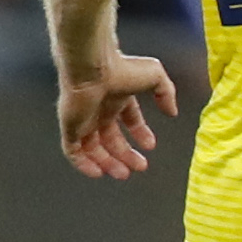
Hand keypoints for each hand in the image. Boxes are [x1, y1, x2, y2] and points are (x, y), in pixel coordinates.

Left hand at [57, 49, 178, 178]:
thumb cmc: (123, 68)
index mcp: (117, 97)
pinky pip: (73, 151)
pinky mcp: (70, 126)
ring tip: (121, 174)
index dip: (140, 133)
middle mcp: (99, 109)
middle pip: (110, 138)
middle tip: (139, 166)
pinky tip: (98, 173)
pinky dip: (83, 164)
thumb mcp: (156, 78)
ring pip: (92, 148)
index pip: (128, 119)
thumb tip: (172, 112)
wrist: (94, 68)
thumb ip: (166, 94)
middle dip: (125, 154)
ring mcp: (82, 118)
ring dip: (107, 162)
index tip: (150, 146)